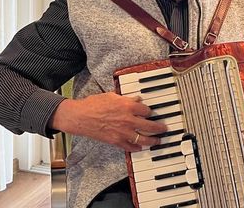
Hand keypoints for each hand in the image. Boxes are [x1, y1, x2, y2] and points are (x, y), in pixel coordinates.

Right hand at [50, 92, 167, 151]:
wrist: (80, 117)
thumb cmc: (93, 104)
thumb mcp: (111, 96)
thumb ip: (126, 98)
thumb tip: (136, 99)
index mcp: (128, 106)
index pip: (147, 110)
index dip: (150, 111)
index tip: (152, 113)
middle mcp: (128, 120)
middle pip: (150, 126)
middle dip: (159, 128)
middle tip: (164, 128)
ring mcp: (123, 132)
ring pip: (144, 139)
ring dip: (153, 140)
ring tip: (157, 140)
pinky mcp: (116, 141)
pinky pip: (130, 146)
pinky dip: (137, 148)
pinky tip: (141, 147)